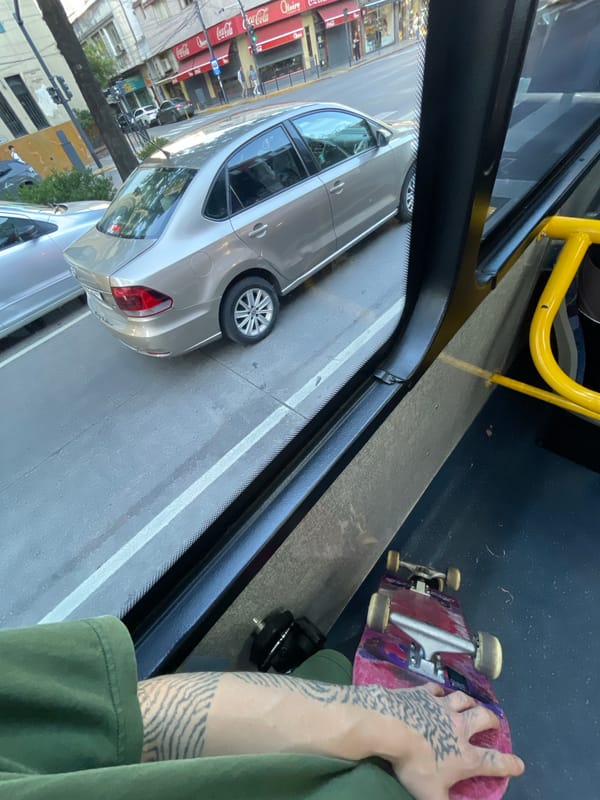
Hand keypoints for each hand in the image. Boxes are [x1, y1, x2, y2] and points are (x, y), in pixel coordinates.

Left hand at [373, 684, 524, 799]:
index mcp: (464, 756)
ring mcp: (442, 707)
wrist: (391, 727)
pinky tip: (438, 692)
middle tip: (493, 722)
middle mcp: (459, 727)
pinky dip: (439, 691)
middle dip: (491, 720)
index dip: (509, 764)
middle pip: (483, 718)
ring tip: (472, 703)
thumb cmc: (414, 764)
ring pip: (463, 699)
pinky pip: (436, 689)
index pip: (494, 762)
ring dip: (470, 701)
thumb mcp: (430, 796)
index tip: (519, 764)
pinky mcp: (424, 693)